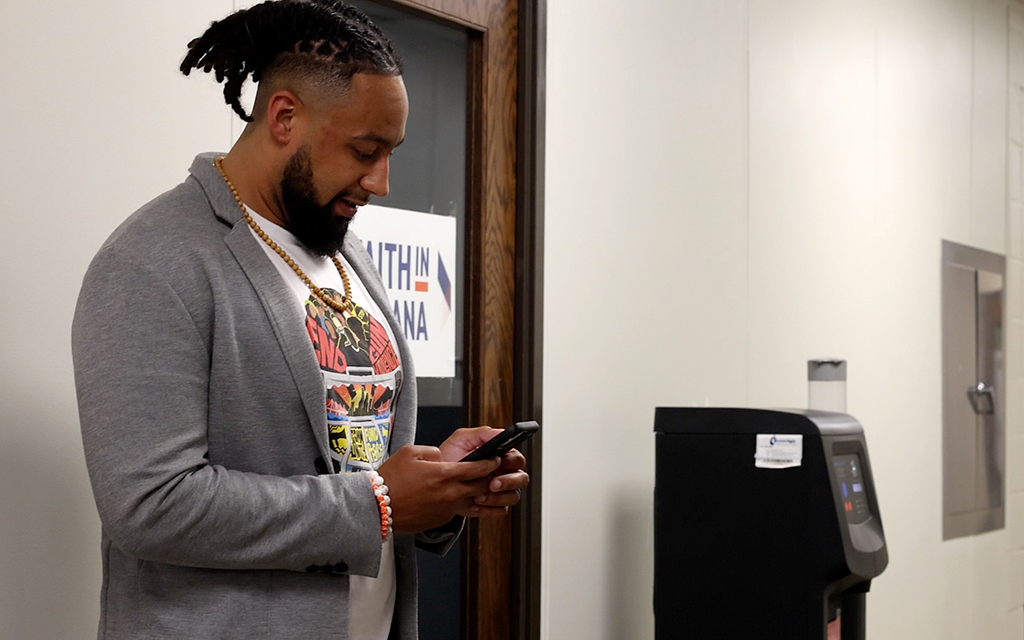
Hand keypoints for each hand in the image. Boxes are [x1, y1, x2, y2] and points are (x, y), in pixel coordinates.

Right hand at [377, 444, 499, 533]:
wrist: (378, 508)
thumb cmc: (390, 480)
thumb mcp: (410, 453)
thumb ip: (432, 452)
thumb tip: (442, 456)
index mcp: (444, 474)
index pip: (479, 468)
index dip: (490, 462)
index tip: (494, 459)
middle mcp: (449, 493)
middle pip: (482, 486)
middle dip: (489, 478)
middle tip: (491, 471)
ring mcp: (446, 509)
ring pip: (471, 500)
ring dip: (476, 493)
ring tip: (472, 484)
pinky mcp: (440, 520)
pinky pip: (456, 510)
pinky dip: (457, 503)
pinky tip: (448, 496)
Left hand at [438, 427, 530, 514]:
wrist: (435, 482)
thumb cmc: (449, 459)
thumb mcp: (461, 440)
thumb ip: (482, 434)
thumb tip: (500, 432)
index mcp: (500, 456)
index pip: (517, 458)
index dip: (512, 462)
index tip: (499, 463)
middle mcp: (503, 473)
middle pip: (521, 478)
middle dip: (508, 482)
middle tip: (492, 483)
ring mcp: (500, 491)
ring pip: (513, 497)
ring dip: (497, 497)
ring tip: (478, 495)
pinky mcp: (492, 506)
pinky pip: (501, 511)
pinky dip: (489, 509)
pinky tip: (476, 503)